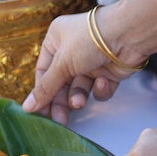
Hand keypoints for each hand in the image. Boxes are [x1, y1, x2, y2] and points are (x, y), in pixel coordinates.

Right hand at [22, 7, 140, 124]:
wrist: (129, 34)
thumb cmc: (90, 40)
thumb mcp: (62, 63)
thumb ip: (45, 88)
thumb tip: (27, 108)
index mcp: (56, 41)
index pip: (43, 72)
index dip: (41, 92)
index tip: (39, 112)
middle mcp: (72, 51)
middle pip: (60, 83)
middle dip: (60, 101)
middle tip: (59, 121)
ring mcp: (90, 62)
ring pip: (79, 88)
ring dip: (79, 97)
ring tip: (79, 103)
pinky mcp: (108, 71)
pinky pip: (98, 88)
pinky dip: (99, 89)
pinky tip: (103, 82)